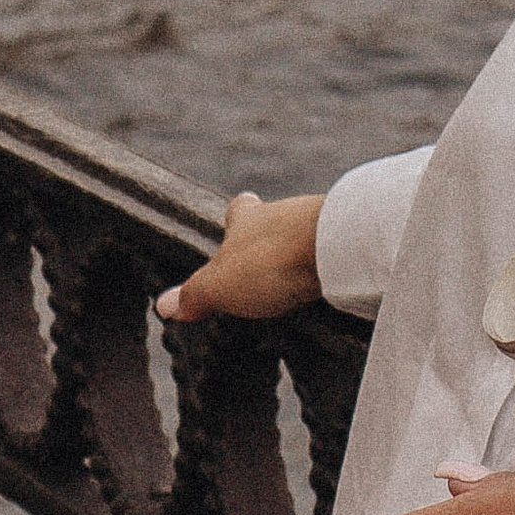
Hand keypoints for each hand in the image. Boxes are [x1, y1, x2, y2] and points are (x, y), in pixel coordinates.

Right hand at [155, 190, 325, 323]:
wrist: (338, 246)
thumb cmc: (272, 260)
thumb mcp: (220, 286)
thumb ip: (195, 295)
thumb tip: (164, 305)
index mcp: (248, 219)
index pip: (239, 209)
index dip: (236, 217)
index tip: (234, 219)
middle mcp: (284, 213)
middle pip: (275, 224)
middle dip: (270, 243)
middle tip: (266, 268)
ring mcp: (321, 223)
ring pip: (307, 236)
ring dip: (302, 256)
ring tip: (298, 284)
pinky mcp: (350, 240)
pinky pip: (336, 253)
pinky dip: (329, 267)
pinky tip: (330, 287)